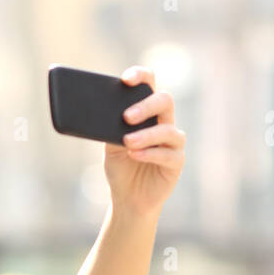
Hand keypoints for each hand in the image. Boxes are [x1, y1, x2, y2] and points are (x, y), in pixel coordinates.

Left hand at [103, 66, 184, 218]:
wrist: (127, 198)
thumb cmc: (120, 167)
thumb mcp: (109, 145)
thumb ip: (109, 128)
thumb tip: (97, 112)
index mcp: (147, 112)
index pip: (149, 85)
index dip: (141, 77)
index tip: (126, 80)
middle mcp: (163, 122)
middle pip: (164, 101)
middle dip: (146, 106)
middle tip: (126, 117)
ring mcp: (173, 142)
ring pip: (168, 130)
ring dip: (146, 134)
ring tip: (128, 142)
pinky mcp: (176, 162)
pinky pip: (169, 153)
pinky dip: (151, 153)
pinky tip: (136, 154)